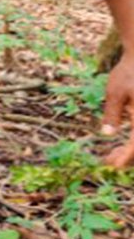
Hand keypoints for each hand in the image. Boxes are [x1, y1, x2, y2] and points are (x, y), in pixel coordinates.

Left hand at [100, 51, 133, 167]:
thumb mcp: (115, 92)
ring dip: (130, 152)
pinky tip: (119, 147)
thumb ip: (112, 114)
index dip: (125, 156)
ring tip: (111, 156)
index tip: (113, 166)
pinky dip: (132, 144)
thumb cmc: (129, 72)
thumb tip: (108, 134)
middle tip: (107, 161)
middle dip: (127, 157)